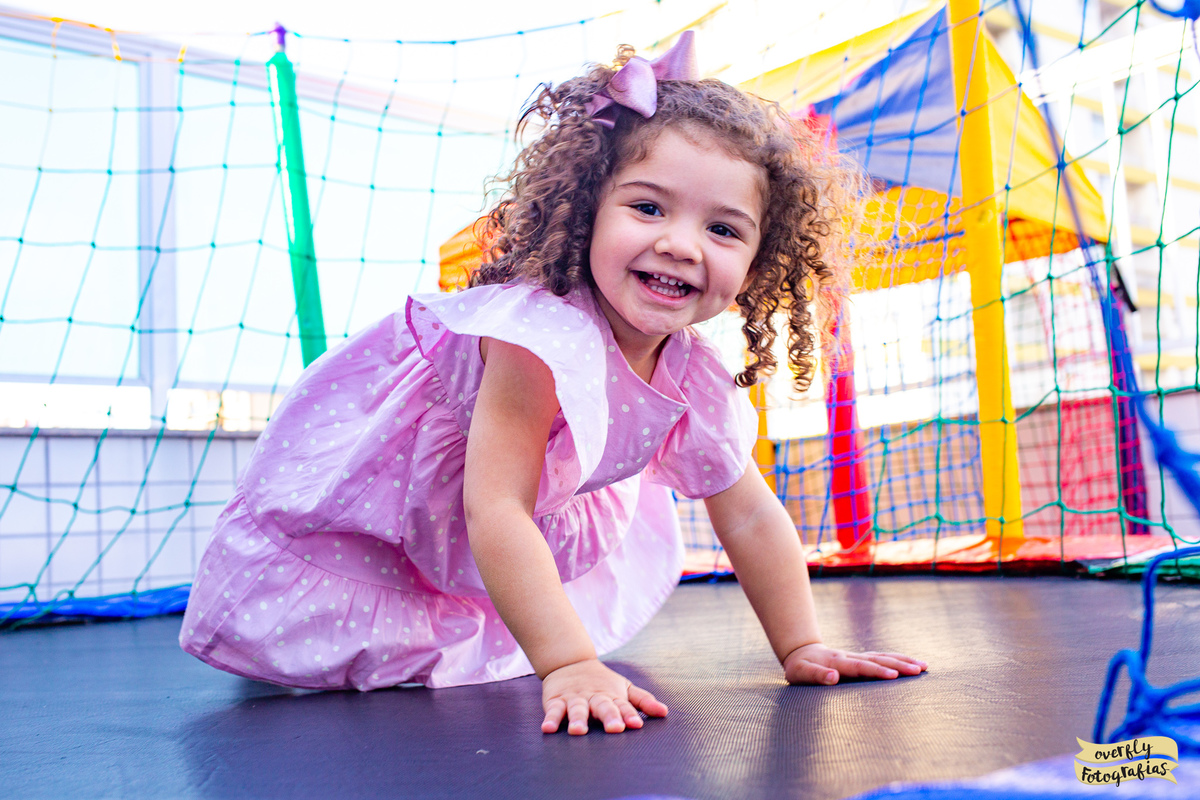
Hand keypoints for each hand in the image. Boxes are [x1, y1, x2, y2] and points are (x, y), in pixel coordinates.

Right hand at [540, 659, 668, 734]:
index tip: (636, 724)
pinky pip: (553, 710)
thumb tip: (665, 712)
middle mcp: (594, 697)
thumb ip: (643, 700)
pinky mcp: (556, 700)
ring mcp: (575, 698)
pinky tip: (548, 729)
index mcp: (612, 696)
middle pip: (602, 707)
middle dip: (609, 716)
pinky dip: (551, 719)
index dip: (629, 714)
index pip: (623, 705)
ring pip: (577, 709)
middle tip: (615, 728)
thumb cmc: (603, 683)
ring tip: (579, 731)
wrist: (570, 662)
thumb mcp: (624, 688)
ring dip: (578, 719)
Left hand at [783, 642, 926, 684]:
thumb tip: (834, 677)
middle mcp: (851, 657)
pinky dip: (897, 659)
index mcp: (838, 662)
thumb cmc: (800, 667)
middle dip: (899, 665)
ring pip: (883, 657)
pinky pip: (881, 658)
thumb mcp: (800, 673)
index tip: (894, 676)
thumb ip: (816, 675)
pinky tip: (910, 663)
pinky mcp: (861, 659)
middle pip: (878, 660)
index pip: (861, 667)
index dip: (877, 671)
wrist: (801, 652)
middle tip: (920, 670)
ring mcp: (857, 656)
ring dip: (903, 660)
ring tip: (923, 666)